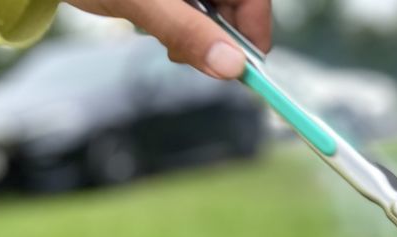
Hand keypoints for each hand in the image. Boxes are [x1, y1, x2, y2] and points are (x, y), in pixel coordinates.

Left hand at [65, 0, 271, 79]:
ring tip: (160, 32)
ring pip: (218, 14)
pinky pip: (198, 13)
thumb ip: (187, 32)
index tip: (241, 69)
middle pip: (239, 7)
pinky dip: (183, 27)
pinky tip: (155, 23)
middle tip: (183, 55)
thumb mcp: (142, 2)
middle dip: (219, 37)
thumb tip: (230, 68)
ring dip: (199, 35)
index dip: (254, 33)